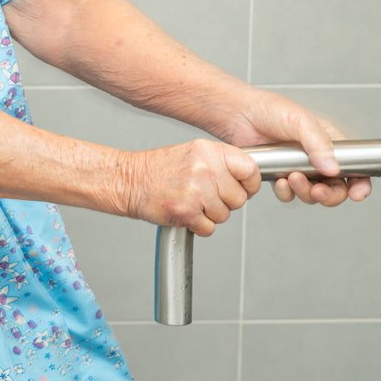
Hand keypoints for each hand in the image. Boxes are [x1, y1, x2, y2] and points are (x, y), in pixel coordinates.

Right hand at [113, 140, 262, 236]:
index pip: (249, 169)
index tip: (244, 188)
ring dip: (210, 214)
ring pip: (224, 215)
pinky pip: (209, 228)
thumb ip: (221, 162)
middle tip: (207, 196)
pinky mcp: (186, 212)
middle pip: (239, 198)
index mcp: (209, 151)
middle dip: (226, 202)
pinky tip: (185, 212)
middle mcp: (205, 169)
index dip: (249, 184)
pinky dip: (198, 225)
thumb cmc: (159, 169)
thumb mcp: (194, 153)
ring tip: (192, 202)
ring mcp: (196, 191)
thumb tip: (248, 177)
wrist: (130, 180)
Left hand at [215, 91, 371, 205]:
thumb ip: (318, 144)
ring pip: (313, 194)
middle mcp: (317, 158)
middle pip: (336, 188)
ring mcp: (299, 169)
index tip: (357, 194)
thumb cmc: (270, 109)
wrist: (239, 115)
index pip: (355, 167)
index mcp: (329, 143)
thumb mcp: (300, 120)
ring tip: (292, 179)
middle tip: (317, 190)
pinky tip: (279, 181)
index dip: (360, 183)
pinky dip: (286, 193)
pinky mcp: (281, 176)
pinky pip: (289, 194)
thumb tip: (333, 168)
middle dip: (329, 195)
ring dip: (306, 193)